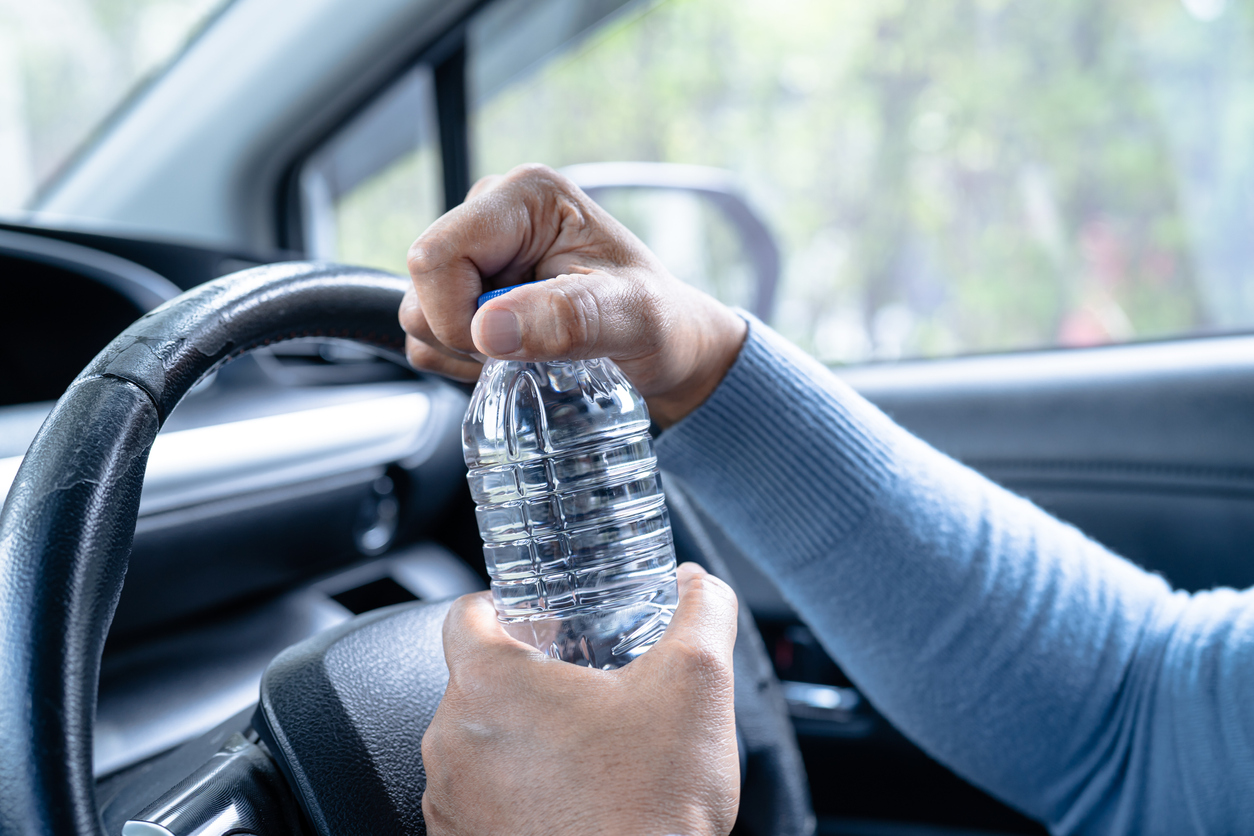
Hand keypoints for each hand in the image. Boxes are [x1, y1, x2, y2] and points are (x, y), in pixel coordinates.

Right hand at [399, 164, 746, 426]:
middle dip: (466, 337)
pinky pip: (430, 335)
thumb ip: (567, 319)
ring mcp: (479, 252)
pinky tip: (516, 354)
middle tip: (533, 349)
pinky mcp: (471, 288)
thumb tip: (488, 329)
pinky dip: (465, 360)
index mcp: (527, 196)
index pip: (435, 256)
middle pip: (421, 287)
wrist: (669, 346)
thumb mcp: (631, 321)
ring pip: (418, 315)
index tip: (509, 347)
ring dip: (467, 353)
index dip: (457, 316)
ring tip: (531, 350)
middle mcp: (494, 213)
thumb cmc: (661, 322)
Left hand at [420, 563, 740, 835]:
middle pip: (477, 681)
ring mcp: (449, 800)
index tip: (540, 621)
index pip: (465, 613)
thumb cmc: (652, 807)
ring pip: (476, 743)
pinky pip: (476, 800)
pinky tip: (566, 802)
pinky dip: (512, 794)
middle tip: (584, 693)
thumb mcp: (699, 683)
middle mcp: (450, 739)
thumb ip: (702, 612)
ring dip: (519, 741)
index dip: (505, 607)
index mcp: (490, 683)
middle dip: (528, 681)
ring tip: (581, 754)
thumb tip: (698, 585)